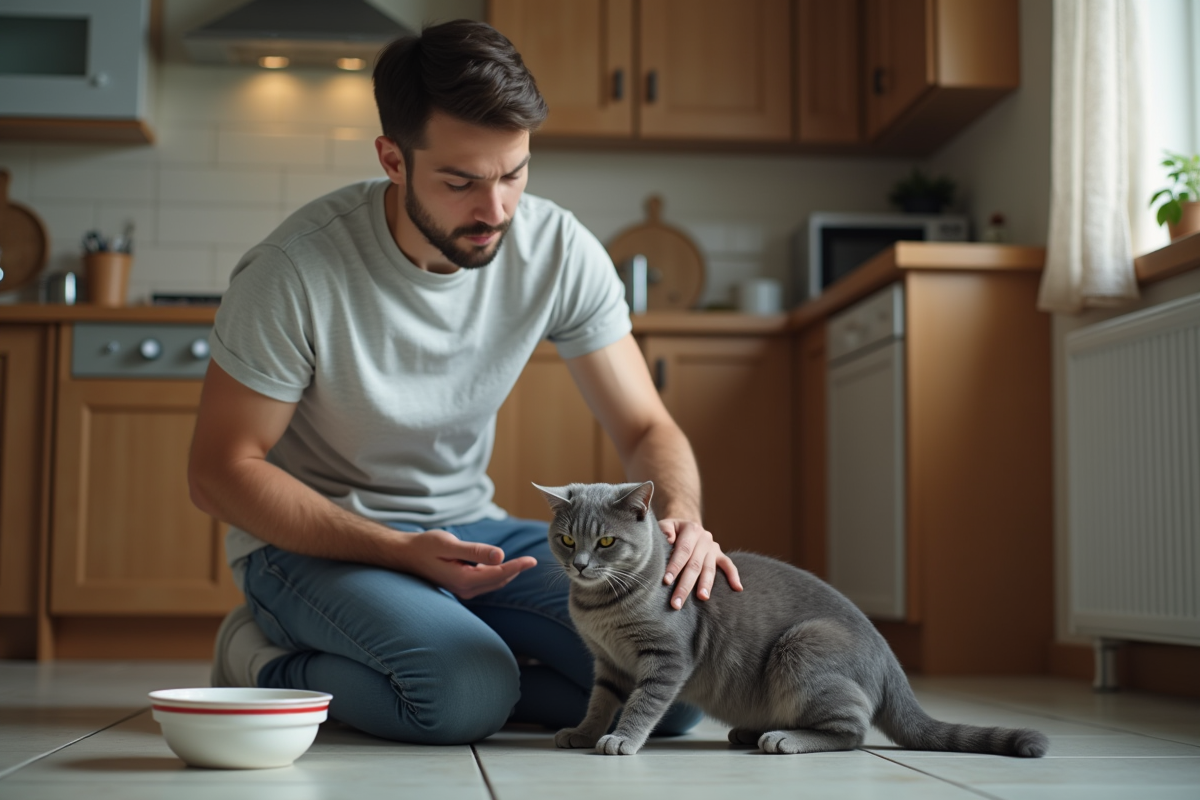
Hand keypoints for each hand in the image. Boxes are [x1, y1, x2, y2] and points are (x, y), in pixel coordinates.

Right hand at [402, 529, 536, 599]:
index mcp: (463, 580)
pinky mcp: (461, 585)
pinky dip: (497, 574)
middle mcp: (465, 589)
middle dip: (516, 571)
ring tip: (523, 563)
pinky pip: (485, 581)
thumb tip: (500, 556)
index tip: (532, 561)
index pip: (498, 574)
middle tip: (532, 561)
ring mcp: (463, 589)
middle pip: (498, 580)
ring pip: (493, 582)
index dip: (517, 567)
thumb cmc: (425, 546)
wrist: (406, 555)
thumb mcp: (449, 544)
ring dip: (508, 573)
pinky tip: (501, 565)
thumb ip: (474, 551)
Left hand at [658, 518, 742, 609]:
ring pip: (709, 569)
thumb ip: (664, 530)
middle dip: (685, 585)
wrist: (685, 526)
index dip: (675, 566)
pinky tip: (737, 588)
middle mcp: (704, 538)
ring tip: (702, 598)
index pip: (683, 550)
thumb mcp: (665, 525)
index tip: (666, 581)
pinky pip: (728, 565)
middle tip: (676, 603)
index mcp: (691, 529)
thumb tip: (668, 539)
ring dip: (705, 586)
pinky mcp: (719, 555)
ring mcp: (713, 547)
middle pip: (695, 564)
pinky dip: (733, 576)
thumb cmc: (670, 530)